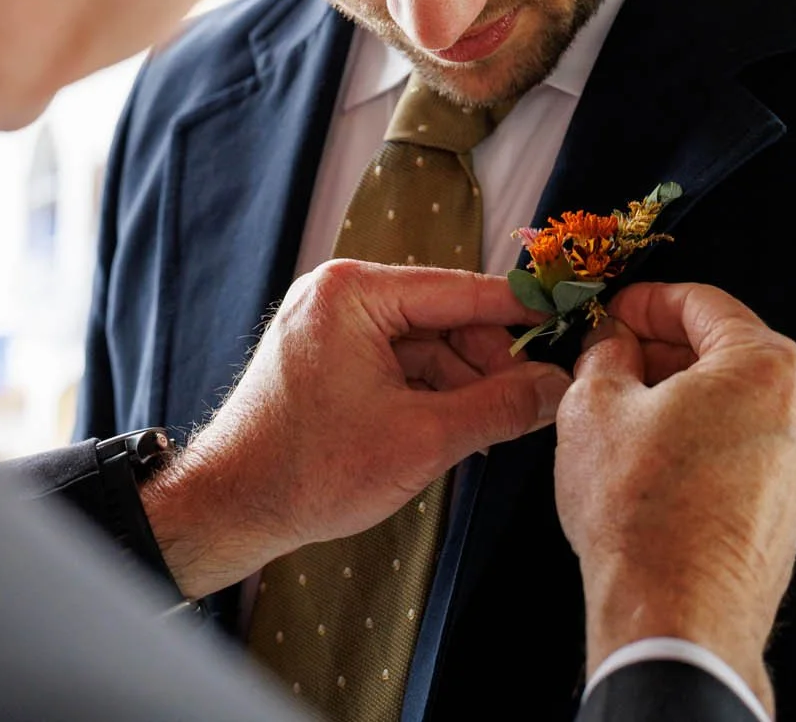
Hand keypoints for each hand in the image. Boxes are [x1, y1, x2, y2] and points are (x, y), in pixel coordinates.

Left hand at [142, 258, 569, 597]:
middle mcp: (339, 291)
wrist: (230, 507)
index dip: (518, 308)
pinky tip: (455, 426)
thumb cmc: (311, 469)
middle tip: (531, 402)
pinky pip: (394, 358)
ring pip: (422, 341)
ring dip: (460, 381)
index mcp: (354, 291)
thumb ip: (497, 407)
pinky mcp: (325, 353)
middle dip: (487, 360)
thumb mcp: (422, 439)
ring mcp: (328, 321)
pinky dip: (428, 390)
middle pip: (442, 315)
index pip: (459, 289)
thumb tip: (555, 389)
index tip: (566, 316)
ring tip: (493, 426)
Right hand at [554, 281, 795, 717]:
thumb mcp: (594, 403)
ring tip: (621, 410)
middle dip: (662, 349)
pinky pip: (746, 445)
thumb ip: (605, 351)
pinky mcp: (794, 506)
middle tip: (609, 357)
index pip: (701, 303)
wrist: (676, 618)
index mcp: (768, 366)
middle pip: (725, 349)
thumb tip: (612, 341)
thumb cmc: (644, 517)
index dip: (644, 302)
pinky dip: (701, 435)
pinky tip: (652, 454)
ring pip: (735, 399)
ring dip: (680, 394)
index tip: (613, 313)